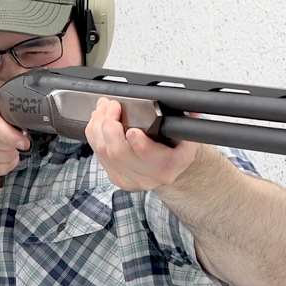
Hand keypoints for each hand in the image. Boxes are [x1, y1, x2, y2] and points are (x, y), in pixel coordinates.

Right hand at [0, 77, 30, 179]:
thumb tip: (20, 92)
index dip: (16, 137)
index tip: (24, 139)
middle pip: (7, 146)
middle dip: (14, 140)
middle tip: (10, 133)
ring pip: (6, 159)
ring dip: (10, 151)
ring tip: (1, 142)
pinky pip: (0, 171)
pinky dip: (4, 163)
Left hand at [84, 97, 199, 190]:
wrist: (172, 170)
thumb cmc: (176, 150)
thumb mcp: (188, 137)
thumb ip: (187, 121)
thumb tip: (191, 110)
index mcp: (168, 166)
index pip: (149, 156)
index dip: (138, 144)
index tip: (132, 130)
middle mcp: (148, 176)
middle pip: (118, 153)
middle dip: (110, 126)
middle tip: (112, 106)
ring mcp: (129, 179)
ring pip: (103, 152)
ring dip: (98, 126)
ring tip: (103, 108)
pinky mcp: (115, 177)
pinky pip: (97, 154)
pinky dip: (94, 134)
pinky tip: (98, 120)